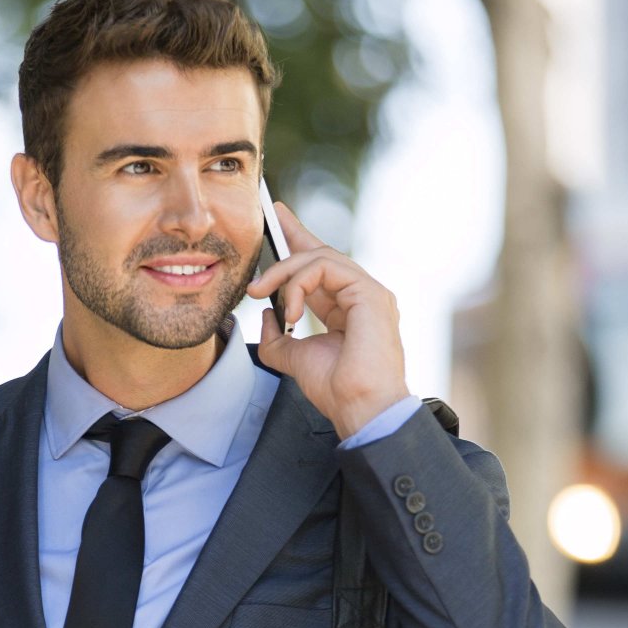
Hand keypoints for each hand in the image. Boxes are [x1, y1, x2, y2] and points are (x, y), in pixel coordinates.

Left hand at [244, 201, 411, 439]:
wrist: (359, 408)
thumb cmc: (336, 389)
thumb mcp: (295, 357)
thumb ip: (279, 336)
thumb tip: (266, 315)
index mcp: (348, 308)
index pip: (322, 266)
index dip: (300, 239)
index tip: (277, 220)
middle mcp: (361, 295)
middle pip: (321, 253)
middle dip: (288, 241)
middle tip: (258, 257)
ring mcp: (369, 292)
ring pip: (319, 258)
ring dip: (284, 273)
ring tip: (261, 294)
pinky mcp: (369, 292)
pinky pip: (326, 267)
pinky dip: (300, 284)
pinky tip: (292, 310)